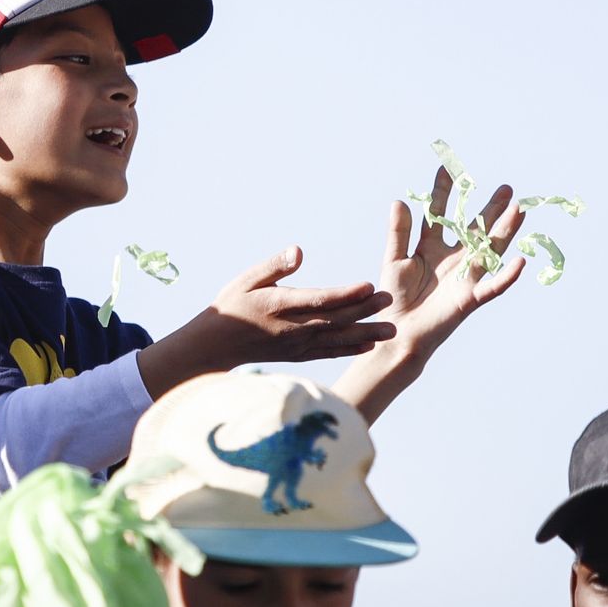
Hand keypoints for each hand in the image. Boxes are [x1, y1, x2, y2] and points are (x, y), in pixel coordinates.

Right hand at [137, 246, 393, 397]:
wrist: (215, 345)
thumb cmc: (231, 305)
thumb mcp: (247, 279)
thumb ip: (275, 266)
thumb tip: (298, 250)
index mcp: (281, 305)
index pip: (320, 299)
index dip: (346, 294)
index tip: (370, 286)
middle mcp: (293, 328)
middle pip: (336, 319)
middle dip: (365, 311)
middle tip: (391, 301)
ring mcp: (297, 345)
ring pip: (337, 339)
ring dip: (366, 334)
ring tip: (392, 331)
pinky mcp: (298, 355)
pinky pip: (329, 353)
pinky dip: (350, 349)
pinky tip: (369, 346)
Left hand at [333, 168, 526, 422]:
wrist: (397, 333)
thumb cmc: (394, 299)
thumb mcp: (395, 260)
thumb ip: (399, 232)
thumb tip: (400, 200)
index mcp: (432, 246)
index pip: (441, 213)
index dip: (445, 191)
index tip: (448, 167)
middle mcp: (453, 257)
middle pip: (476, 228)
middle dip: (491, 208)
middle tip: (507, 188)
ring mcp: (464, 276)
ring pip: (490, 250)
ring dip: (505, 231)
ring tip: (519, 210)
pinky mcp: (469, 298)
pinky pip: (492, 287)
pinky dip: (506, 276)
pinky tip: (519, 261)